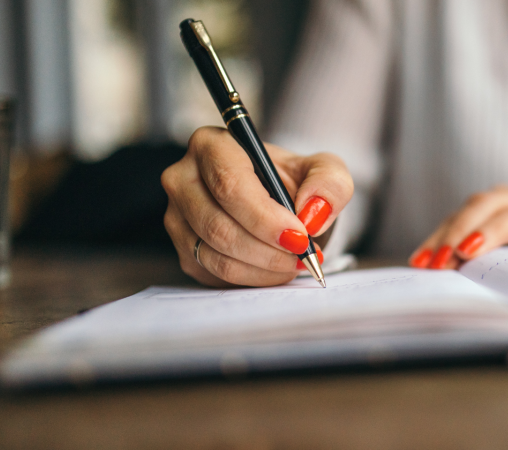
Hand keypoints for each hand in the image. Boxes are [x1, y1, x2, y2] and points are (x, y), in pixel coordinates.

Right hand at [162, 126, 353, 286]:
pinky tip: (276, 268)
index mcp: (213, 145)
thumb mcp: (325, 172)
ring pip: (216, 256)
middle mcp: (183, 178)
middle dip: (267, 250)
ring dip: (263, 268)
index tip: (299, 237)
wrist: (282, 205)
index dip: (265, 218)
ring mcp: (177, 216)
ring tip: (295, 262)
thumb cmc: (297, 182)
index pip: (230, 185)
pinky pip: (215, 275)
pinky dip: (253, 278)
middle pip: (218, 226)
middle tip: (303, 256)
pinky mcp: (184, 249)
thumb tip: (311, 214)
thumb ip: (329, 184)